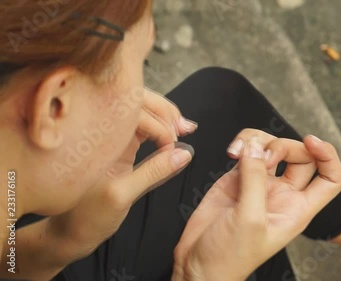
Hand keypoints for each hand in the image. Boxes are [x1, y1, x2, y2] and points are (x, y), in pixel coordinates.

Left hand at [48, 87, 197, 260]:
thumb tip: (184, 153)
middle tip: (186, 128)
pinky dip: (162, 129)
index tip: (171, 146)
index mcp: (96, 136)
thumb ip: (154, 172)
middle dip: (165, 111)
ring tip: (187, 128)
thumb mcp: (122, 195)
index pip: (132, 111)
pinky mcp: (122, 147)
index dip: (157, 124)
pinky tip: (177, 133)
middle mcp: (103, 131)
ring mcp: (113, 137)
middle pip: (138, 102)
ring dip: (167, 117)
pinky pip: (144, 128)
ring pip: (143, 112)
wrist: (71, 232)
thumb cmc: (86, 216)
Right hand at [173, 130, 340, 280]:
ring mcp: (260, 184)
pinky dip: (242, 144)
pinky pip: (247, 150)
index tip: (312, 141)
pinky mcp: (238, 178)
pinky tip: (232, 152)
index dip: (328, 156)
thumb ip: (255, 180)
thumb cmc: (229, 256)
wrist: (199, 264)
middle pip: (300, 156)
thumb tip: (255, 146)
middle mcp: (283, 194)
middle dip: (283, 145)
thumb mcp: (249, 220)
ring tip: (241, 153)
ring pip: (272, 148)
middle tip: (264, 155)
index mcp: (297, 209)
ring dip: (259, 141)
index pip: (330, 179)